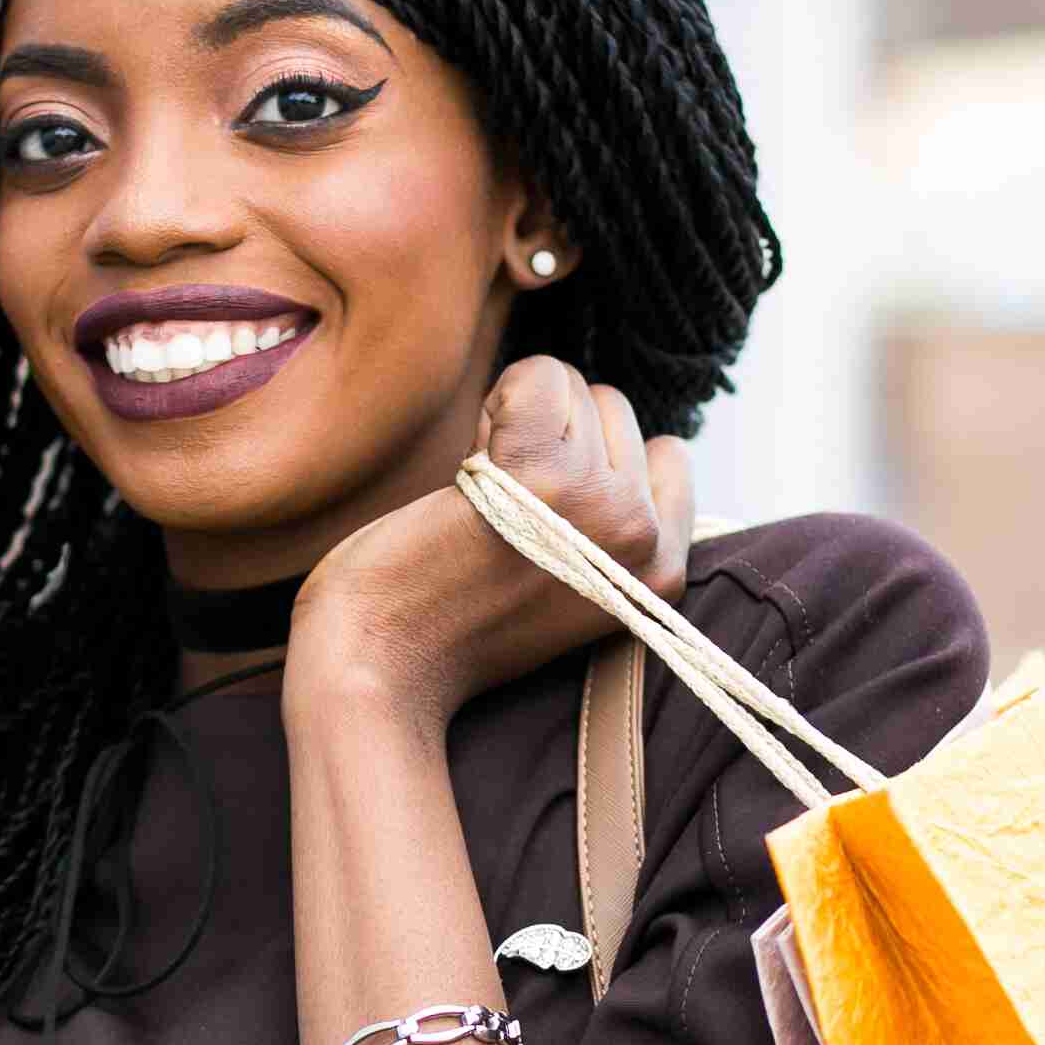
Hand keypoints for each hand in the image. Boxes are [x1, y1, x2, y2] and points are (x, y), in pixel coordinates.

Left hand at [284, 356, 693, 729]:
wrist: (378, 667)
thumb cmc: (451, 622)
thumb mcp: (570, 584)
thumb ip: (610, 526)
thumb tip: (631, 437)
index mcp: (662, 571)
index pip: (665, 453)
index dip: (592, 460)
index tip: (541, 510)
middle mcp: (644, 538)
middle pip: (615, 410)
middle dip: (552, 437)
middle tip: (500, 507)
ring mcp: (599, 505)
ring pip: (575, 387)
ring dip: (515, 423)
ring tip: (482, 494)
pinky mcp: (539, 477)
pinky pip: (539, 377)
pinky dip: (498, 401)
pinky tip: (468, 464)